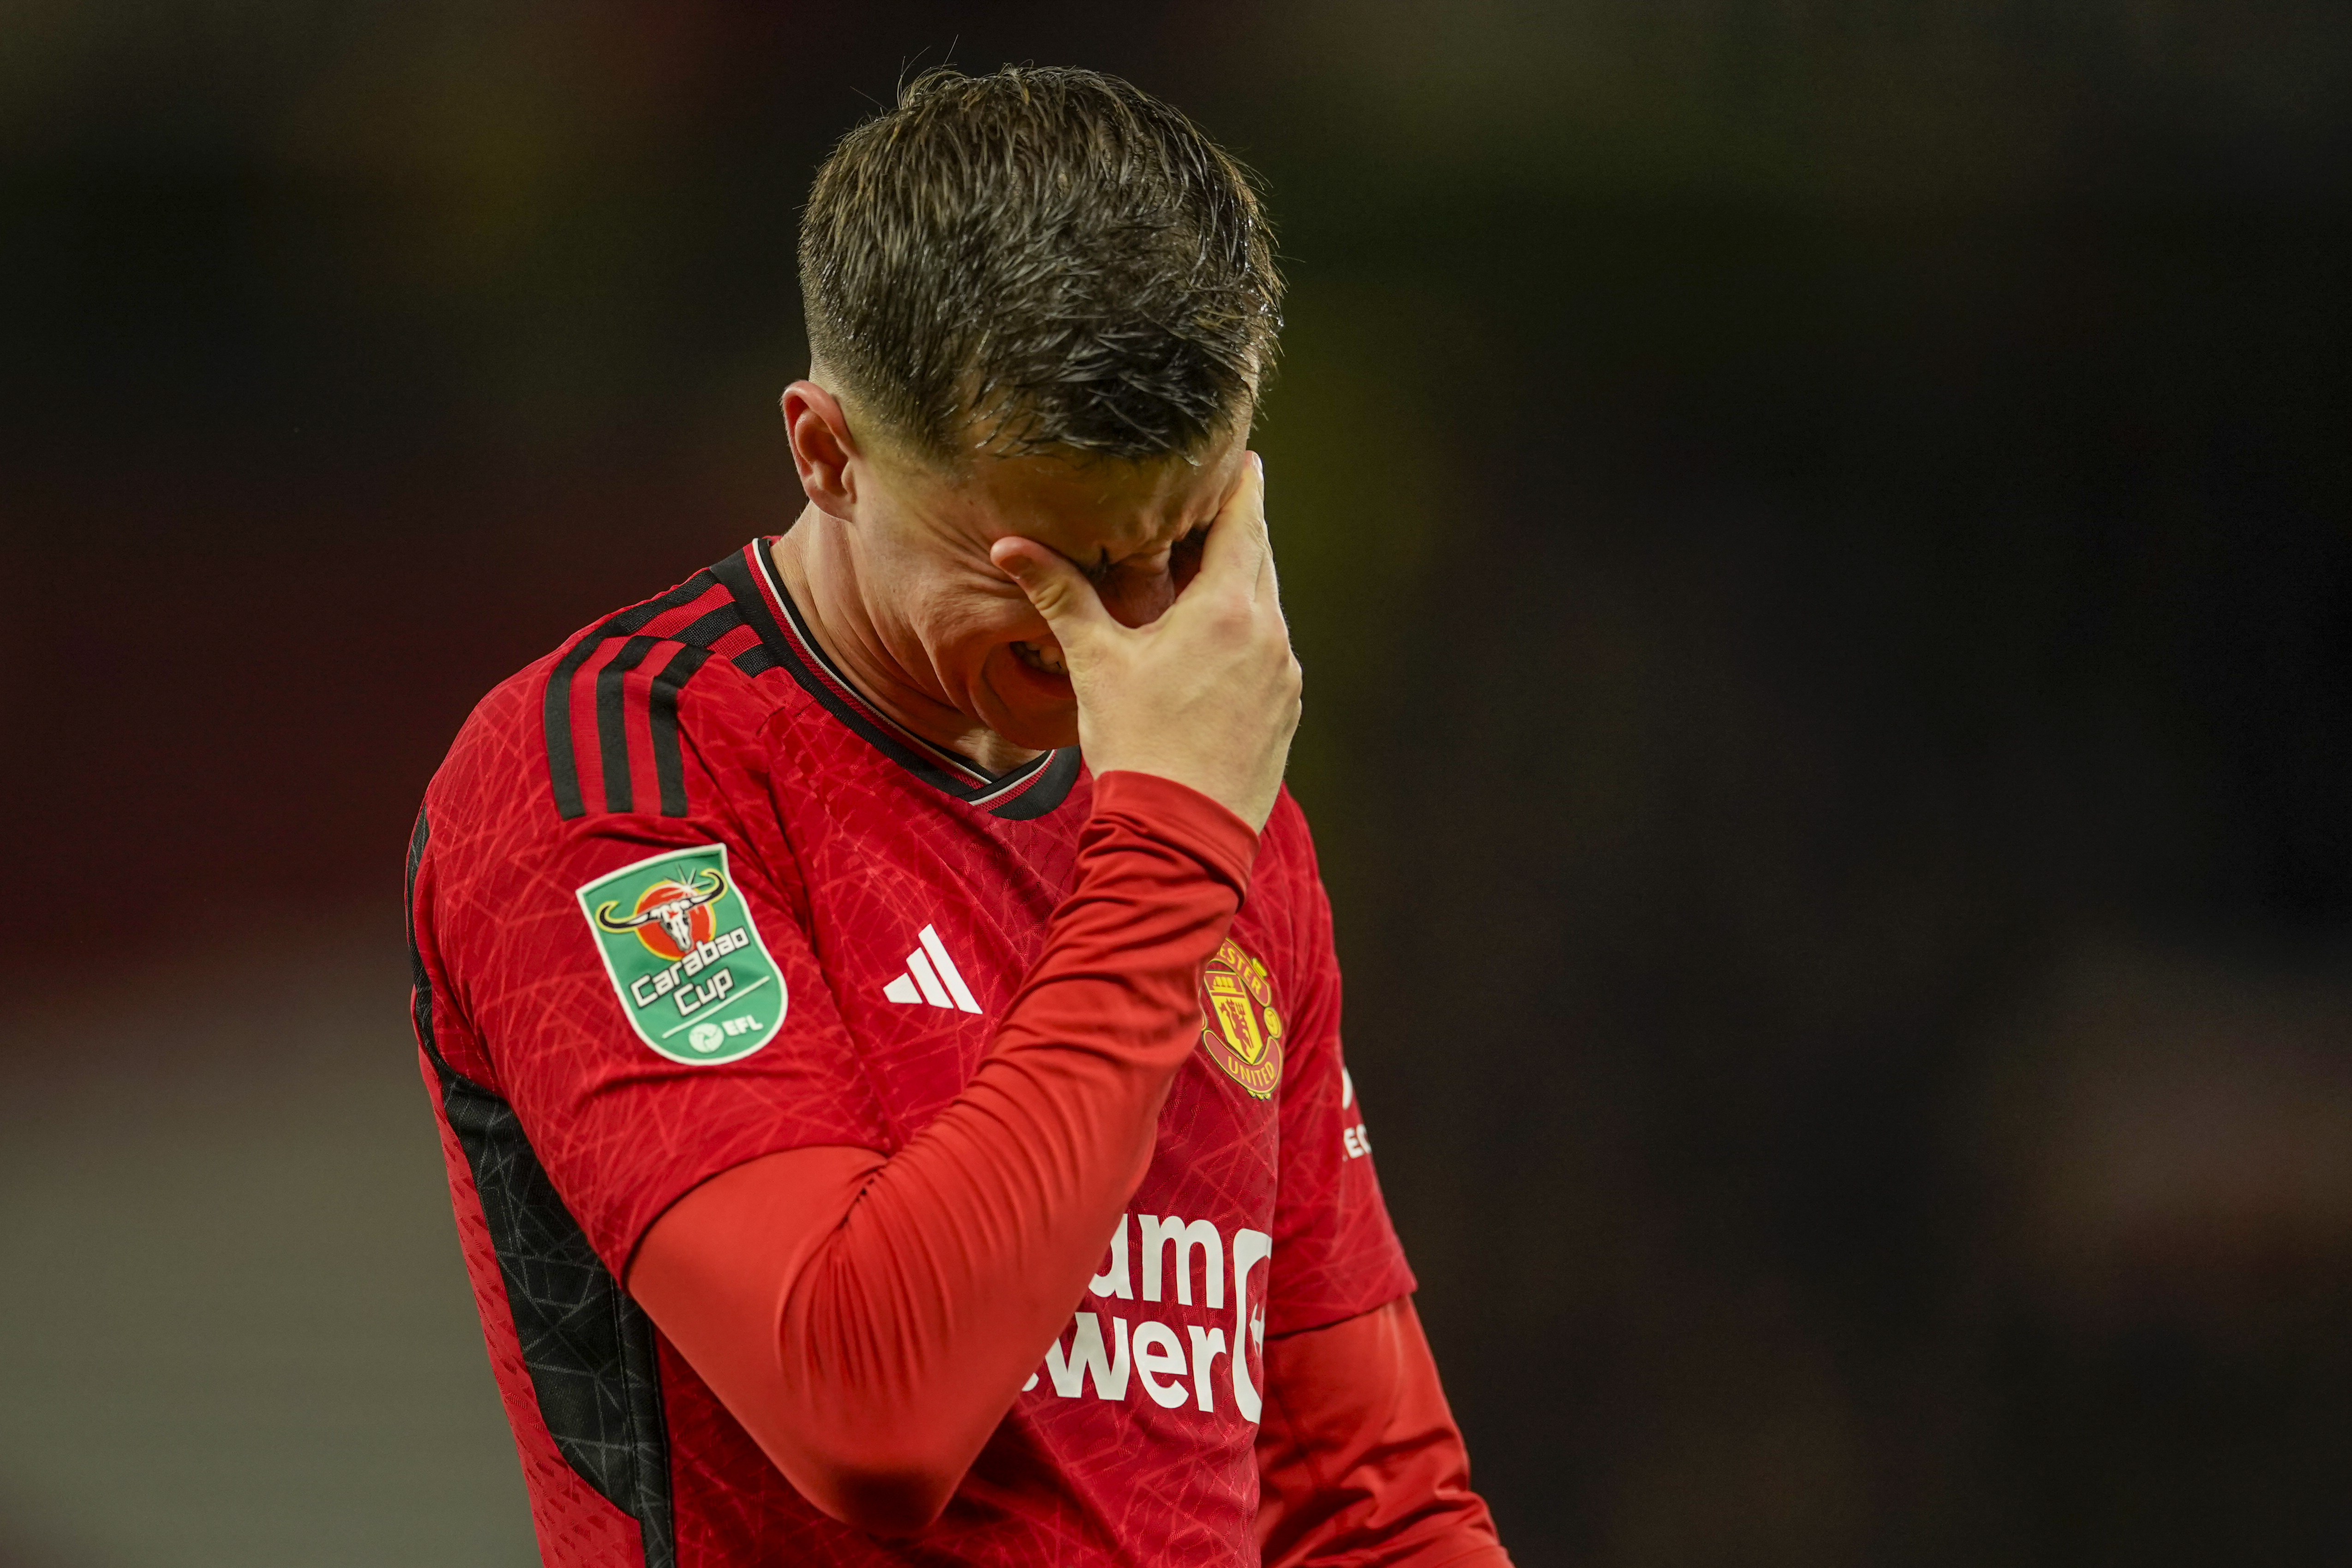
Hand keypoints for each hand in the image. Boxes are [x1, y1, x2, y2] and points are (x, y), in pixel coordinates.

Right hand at [991, 454, 1299, 830]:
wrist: (1179, 836)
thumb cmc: (1136, 745)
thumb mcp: (1094, 662)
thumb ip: (1059, 595)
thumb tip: (1009, 548)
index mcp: (1228, 609)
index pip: (1244, 519)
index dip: (1239, 482)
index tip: (1237, 456)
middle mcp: (1269, 634)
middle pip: (1259, 556)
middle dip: (1233, 528)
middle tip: (1208, 504)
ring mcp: (1285, 674)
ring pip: (1266, 604)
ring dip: (1238, 583)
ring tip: (1200, 573)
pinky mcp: (1287, 708)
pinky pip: (1271, 649)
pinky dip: (1246, 630)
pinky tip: (1211, 643)